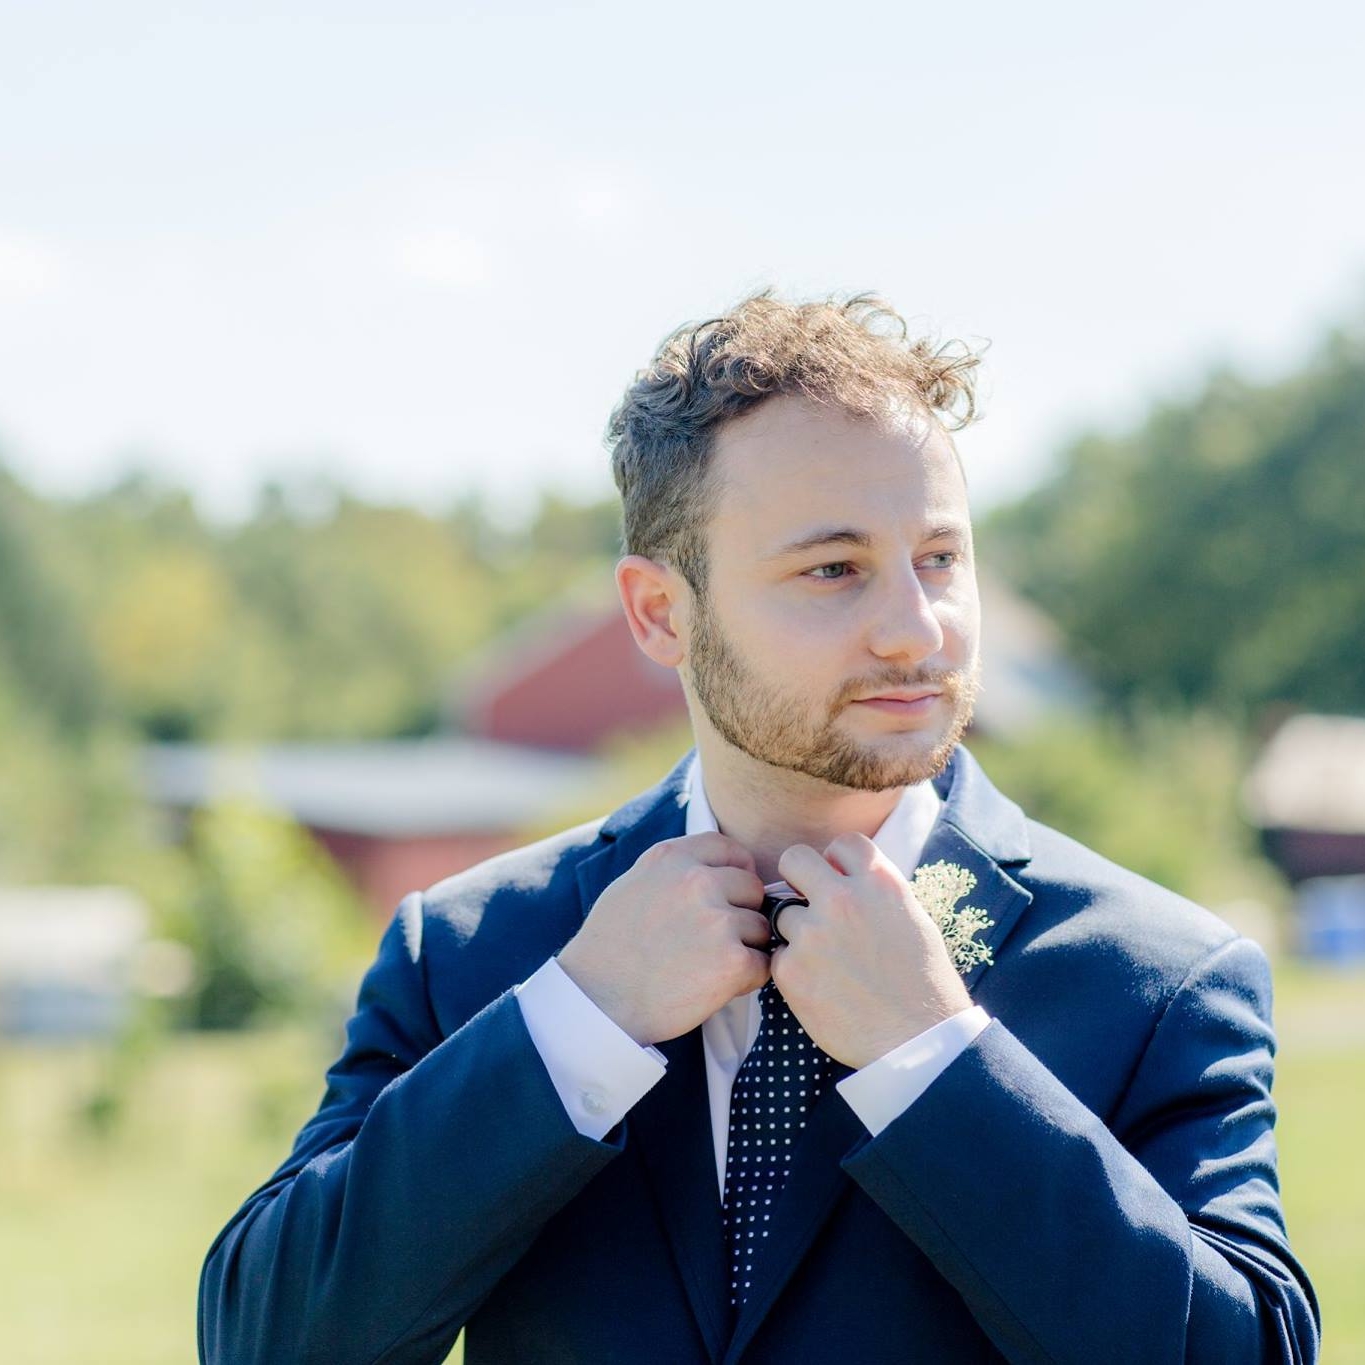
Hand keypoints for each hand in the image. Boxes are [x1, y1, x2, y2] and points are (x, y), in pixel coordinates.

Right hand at [556, 832, 770, 1045]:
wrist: (597, 1000)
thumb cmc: (609, 947)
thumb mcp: (633, 884)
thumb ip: (674, 869)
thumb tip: (715, 867)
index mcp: (673, 858)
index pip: (730, 850)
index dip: (737, 874)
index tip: (730, 896)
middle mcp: (697, 881)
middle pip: (753, 889)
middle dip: (741, 914)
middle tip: (712, 941)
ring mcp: (717, 920)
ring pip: (761, 928)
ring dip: (744, 948)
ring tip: (707, 966)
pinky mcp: (732, 961)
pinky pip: (763, 964)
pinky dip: (747, 979)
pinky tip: (716, 986)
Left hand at [770, 833, 972, 1068]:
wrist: (917, 1040)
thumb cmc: (923, 983)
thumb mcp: (913, 919)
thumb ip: (877, 891)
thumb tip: (846, 875)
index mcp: (879, 883)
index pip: (842, 843)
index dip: (837, 861)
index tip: (839, 880)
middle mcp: (842, 899)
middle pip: (794, 858)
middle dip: (797, 877)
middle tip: (808, 903)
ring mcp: (812, 933)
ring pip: (783, 912)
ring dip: (797, 931)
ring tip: (827, 961)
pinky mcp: (790, 969)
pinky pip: (778, 954)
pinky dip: (793, 967)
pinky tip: (820, 986)